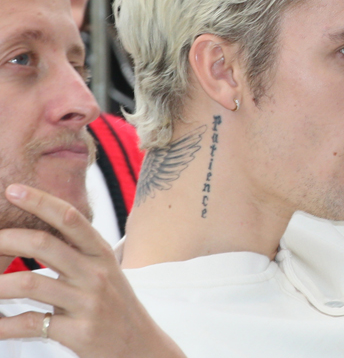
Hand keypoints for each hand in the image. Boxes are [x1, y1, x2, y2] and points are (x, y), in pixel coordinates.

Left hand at [0, 184, 184, 357]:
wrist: (141, 347)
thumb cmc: (116, 307)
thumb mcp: (105, 274)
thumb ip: (78, 254)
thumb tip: (38, 231)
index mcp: (102, 255)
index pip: (71, 218)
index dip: (40, 201)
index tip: (13, 190)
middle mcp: (97, 274)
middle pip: (44, 244)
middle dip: (6, 239)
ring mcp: (89, 303)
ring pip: (29, 283)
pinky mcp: (79, 332)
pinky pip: (30, 323)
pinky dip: (2, 325)